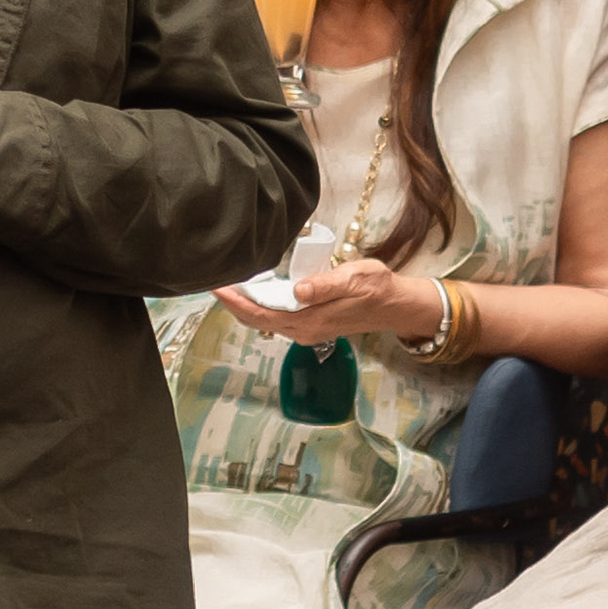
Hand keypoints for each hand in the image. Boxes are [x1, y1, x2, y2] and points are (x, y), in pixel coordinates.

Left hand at [214, 258, 437, 347]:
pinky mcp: (310, 324)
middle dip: (232, 303)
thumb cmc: (376, 288)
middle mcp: (303, 330)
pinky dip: (259, 306)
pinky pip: (275, 318)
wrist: (395, 305)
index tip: (217, 286)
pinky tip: (252, 292)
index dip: (236, 302)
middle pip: (257, 320)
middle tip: (212, 281)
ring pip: (264, 320)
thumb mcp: (354, 279)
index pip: (262, 314)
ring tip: (227, 284)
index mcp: (310, 320)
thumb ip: (325, 285)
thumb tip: (298, 291)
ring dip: (243, 305)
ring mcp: (306, 329)